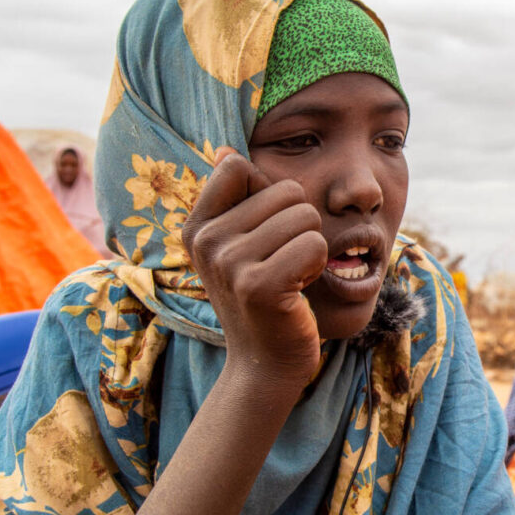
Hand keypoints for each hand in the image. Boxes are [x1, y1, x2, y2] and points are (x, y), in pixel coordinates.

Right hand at [183, 147, 325, 382]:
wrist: (265, 363)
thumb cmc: (261, 298)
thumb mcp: (238, 247)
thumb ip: (235, 199)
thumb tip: (224, 151)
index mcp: (197, 228)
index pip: (237, 166)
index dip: (269, 194)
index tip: (264, 233)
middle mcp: (206, 242)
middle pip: (286, 190)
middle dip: (299, 225)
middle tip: (282, 263)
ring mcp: (230, 264)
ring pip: (305, 216)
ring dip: (310, 246)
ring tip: (290, 276)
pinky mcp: (260, 286)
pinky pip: (315, 244)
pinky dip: (317, 266)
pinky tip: (299, 290)